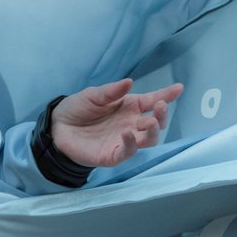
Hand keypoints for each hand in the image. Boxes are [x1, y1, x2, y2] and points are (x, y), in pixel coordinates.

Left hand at [50, 78, 182, 167]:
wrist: (57, 126)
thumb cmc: (78, 108)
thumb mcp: (93, 95)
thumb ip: (111, 91)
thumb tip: (130, 82)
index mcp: (130, 107)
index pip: (152, 101)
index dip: (166, 95)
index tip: (179, 88)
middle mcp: (131, 123)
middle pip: (156, 123)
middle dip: (162, 116)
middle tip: (159, 107)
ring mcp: (124, 140)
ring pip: (148, 140)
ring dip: (153, 132)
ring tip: (149, 122)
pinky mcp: (113, 154)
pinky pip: (128, 152)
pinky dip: (131, 144)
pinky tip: (127, 133)